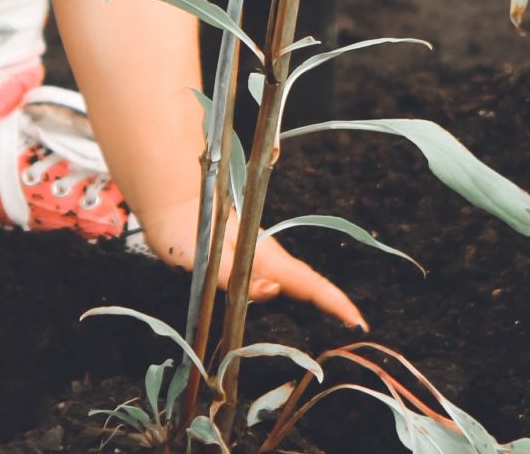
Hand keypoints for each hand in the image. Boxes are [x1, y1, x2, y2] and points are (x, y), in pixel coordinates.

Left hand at [135, 199, 366, 329]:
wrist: (172, 207)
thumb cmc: (186, 232)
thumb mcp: (207, 257)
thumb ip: (236, 276)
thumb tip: (273, 291)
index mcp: (263, 256)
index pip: (306, 281)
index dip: (332, 299)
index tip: (355, 317)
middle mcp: (267, 257)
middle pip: (307, 281)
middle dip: (333, 300)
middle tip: (357, 322)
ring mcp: (259, 257)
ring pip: (295, 280)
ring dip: (319, 297)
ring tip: (341, 315)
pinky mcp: (249, 260)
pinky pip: (281, 279)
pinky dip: (299, 291)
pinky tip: (303, 300)